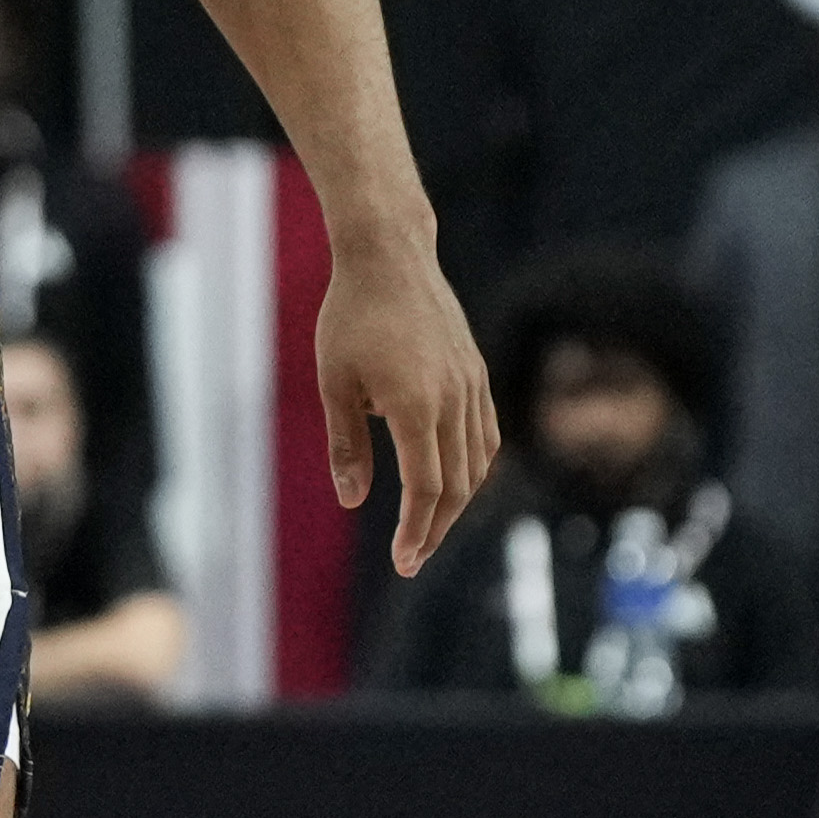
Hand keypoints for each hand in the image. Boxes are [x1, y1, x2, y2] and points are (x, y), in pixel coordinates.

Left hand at [316, 236, 494, 576]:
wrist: (389, 256)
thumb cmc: (351, 316)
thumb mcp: (334, 383)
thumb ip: (347, 445)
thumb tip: (354, 500)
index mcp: (415, 406)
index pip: (426, 488)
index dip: (416, 530)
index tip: (404, 561)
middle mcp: (453, 399)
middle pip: (457, 485)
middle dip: (435, 528)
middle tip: (412, 559)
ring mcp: (470, 385)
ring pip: (476, 462)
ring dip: (456, 503)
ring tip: (429, 527)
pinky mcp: (475, 372)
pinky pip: (485, 433)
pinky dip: (473, 466)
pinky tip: (455, 481)